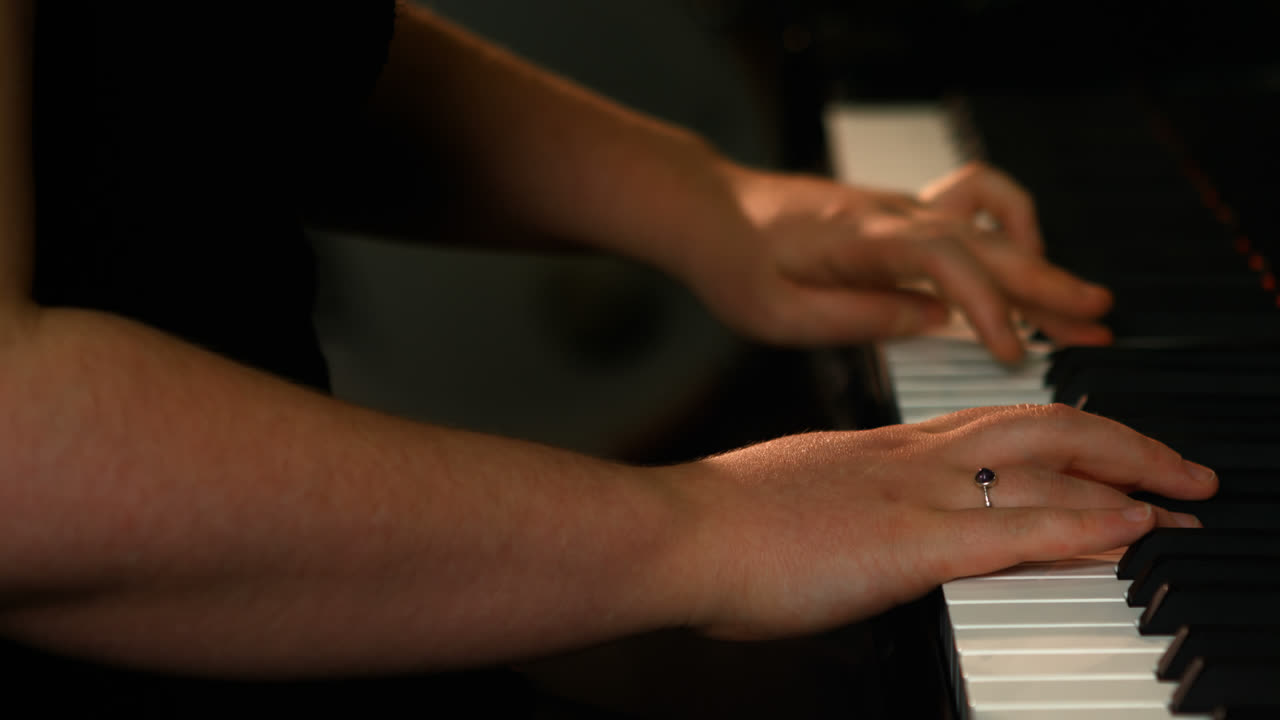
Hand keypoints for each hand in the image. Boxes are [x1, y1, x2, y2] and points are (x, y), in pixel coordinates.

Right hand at [663, 403, 1216, 640]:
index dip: (1064, 438)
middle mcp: (910, 457)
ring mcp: (913, 494)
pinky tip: (1128, 531)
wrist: (678, 531)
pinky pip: (1016, 528)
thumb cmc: (720, 523)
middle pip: (1039, 426)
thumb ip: (845, 496)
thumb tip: (864, 522)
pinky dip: (1083, 526)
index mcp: (882, 448)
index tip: (1104, 455)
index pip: (995, 427)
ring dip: (1128, 477)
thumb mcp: (798, 491)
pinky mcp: (909, 544)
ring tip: (1183, 494)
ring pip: (1045, 464)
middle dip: (1121, 442)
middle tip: (1176, 465)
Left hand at [680, 161, 1113, 363]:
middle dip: (1047, 284)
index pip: (945, 263)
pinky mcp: (899, 213)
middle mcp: (891, 216)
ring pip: (990, 226)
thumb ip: (856, 318)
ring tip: (1077, 300)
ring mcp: (899, 208)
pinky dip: (1005, 230)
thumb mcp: (779, 313)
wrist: (712, 212)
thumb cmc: (735, 262)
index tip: (1015, 353)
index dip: (987, 306)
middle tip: (1097, 324)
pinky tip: (1018, 260)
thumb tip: (929, 323)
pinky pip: (971, 207)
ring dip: (1039, 258)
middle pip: (987, 241)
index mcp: (862, 242)